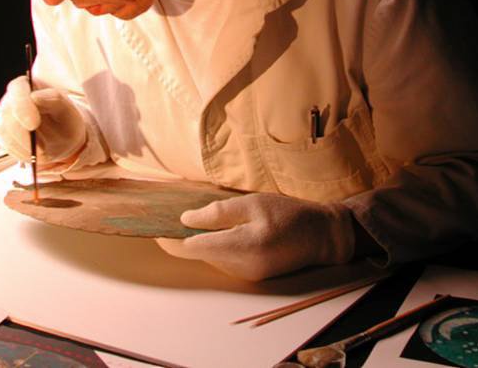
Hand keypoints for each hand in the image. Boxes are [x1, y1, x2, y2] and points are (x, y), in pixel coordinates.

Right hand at [0, 76, 86, 165]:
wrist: (61, 138)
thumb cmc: (64, 120)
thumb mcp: (68, 110)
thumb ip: (55, 100)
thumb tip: (35, 97)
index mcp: (27, 85)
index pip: (17, 90)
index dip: (23, 107)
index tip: (33, 124)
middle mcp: (10, 98)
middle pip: (6, 114)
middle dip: (24, 135)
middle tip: (42, 148)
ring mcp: (2, 116)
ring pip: (3, 132)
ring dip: (23, 146)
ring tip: (42, 151)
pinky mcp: (0, 134)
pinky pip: (5, 144)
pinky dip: (20, 152)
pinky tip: (33, 154)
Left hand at [155, 192, 356, 280]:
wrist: (322, 237)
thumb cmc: (289, 214)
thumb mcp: (254, 203)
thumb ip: (218, 213)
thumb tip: (186, 220)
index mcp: (241, 247)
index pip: (192, 247)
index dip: (170, 237)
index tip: (155, 223)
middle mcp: (240, 267)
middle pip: (197, 254)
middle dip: (182, 237)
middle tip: (168, 215)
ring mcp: (245, 275)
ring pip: (209, 257)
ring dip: (199, 241)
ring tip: (191, 218)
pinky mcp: (251, 275)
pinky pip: (223, 260)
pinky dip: (215, 246)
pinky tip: (216, 230)